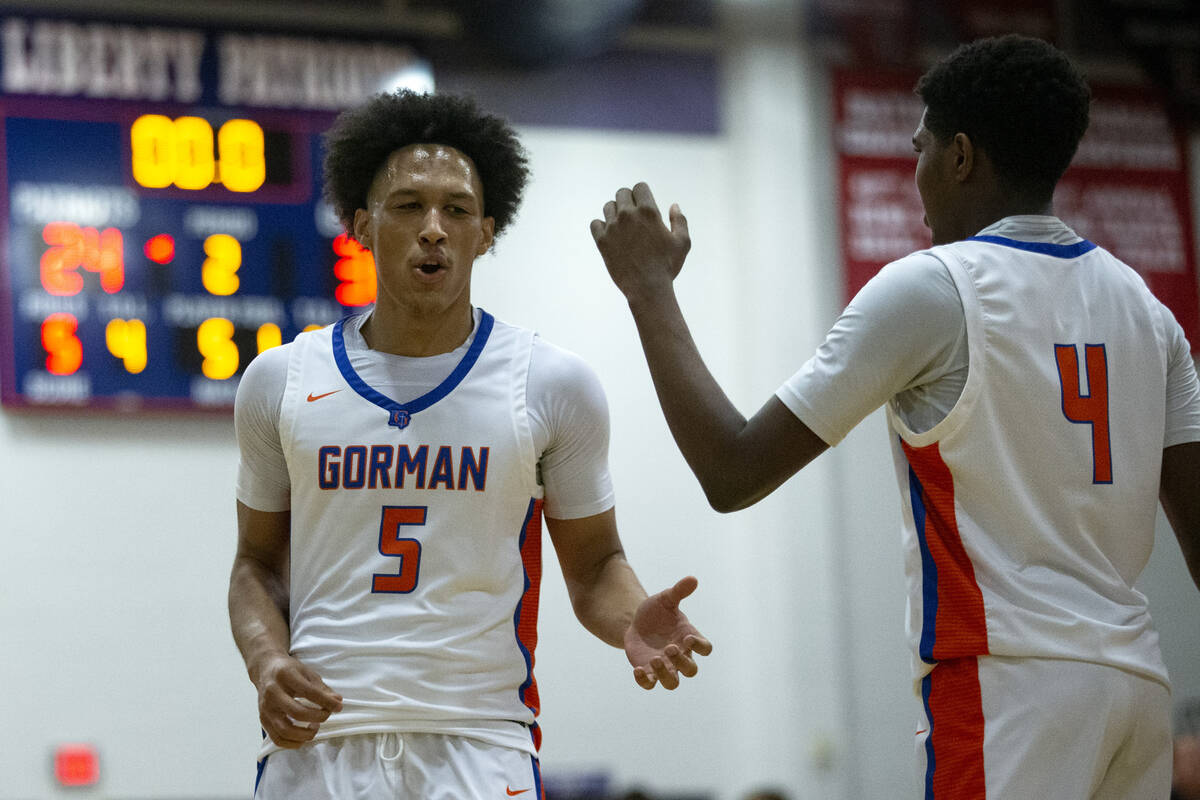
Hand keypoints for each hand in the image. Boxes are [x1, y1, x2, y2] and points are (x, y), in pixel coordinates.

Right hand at [254, 653, 342, 747]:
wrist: (266, 670)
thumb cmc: (289, 671)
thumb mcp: (307, 673)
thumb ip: (322, 688)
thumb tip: (338, 701)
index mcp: (285, 675)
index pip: (309, 692)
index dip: (326, 702)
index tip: (338, 706)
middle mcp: (272, 693)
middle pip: (297, 712)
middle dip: (317, 717)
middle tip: (326, 715)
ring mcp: (265, 708)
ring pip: (285, 730)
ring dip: (305, 734)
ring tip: (315, 727)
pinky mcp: (263, 720)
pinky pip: (277, 739)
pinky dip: (293, 743)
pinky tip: (304, 738)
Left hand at [590, 182, 690, 300]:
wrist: (647, 288)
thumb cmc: (667, 266)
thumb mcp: (682, 242)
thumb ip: (679, 220)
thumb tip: (674, 205)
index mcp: (648, 211)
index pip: (639, 187)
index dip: (642, 194)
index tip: (643, 205)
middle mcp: (628, 215)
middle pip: (622, 193)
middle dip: (628, 200)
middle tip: (633, 215)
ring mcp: (613, 227)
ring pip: (608, 206)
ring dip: (615, 212)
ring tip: (623, 226)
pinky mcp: (602, 241)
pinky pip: (595, 223)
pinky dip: (601, 227)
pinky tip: (610, 235)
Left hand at [624, 576, 711, 689]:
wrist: (635, 623)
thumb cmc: (656, 612)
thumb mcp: (666, 599)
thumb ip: (679, 591)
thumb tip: (693, 579)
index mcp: (689, 638)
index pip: (705, 649)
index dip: (700, 646)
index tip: (687, 637)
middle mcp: (680, 656)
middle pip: (691, 670)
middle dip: (681, 661)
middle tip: (668, 648)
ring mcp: (665, 667)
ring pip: (672, 683)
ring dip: (666, 675)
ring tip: (655, 659)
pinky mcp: (648, 672)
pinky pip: (650, 684)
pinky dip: (645, 680)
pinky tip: (637, 669)